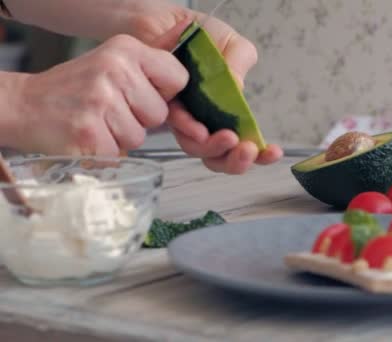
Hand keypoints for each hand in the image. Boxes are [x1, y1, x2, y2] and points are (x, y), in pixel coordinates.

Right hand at [13, 26, 187, 155]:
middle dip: (140, 120)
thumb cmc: (76, 90)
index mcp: (126, 50)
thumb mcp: (114, 64)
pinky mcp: (89, 133)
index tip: (142, 96)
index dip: (164, 95)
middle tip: (111, 111)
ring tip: (97, 123)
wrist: (24, 105)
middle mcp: (115, 70)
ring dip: (120, 138)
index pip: (178, 78)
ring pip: (139, 138)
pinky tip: (87, 136)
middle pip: (160, 114)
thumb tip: (189, 60)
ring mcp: (101, 101)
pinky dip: (104, 153)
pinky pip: (118, 154)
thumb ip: (151, 70)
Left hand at [126, 1, 282, 173]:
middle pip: (221, 157)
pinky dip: (189, 128)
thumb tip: (236, 89)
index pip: (245, 143)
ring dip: (215, 148)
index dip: (261, 154)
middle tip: (247, 150)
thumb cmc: (202, 36)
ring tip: (228, 138)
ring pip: (197, 148)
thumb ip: (240, 64)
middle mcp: (206, 122)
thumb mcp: (232, 45)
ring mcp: (184, 118)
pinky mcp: (162, 109)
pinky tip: (199, 128)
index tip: (274, 152)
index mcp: (228, 113)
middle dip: (236, 161)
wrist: (165, 22)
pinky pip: (175, 125)